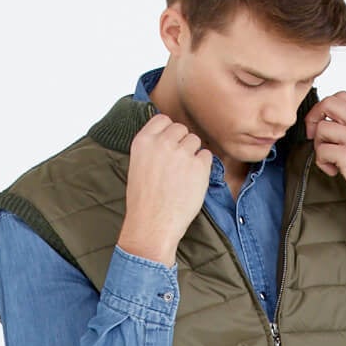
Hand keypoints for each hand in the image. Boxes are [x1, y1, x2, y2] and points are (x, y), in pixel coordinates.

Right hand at [119, 113, 212, 263]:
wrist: (152, 226)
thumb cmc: (144, 202)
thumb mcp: (138, 166)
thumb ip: (152, 148)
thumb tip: (170, 138)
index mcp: (143, 141)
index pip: (163, 119)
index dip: (169, 132)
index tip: (170, 146)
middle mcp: (162, 143)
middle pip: (181, 129)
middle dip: (182, 144)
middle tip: (178, 167)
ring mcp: (181, 153)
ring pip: (195, 141)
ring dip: (193, 155)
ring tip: (184, 177)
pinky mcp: (198, 166)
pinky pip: (207, 156)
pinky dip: (203, 168)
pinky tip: (193, 182)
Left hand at [304, 91, 345, 232]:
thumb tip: (333, 119)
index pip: (341, 96)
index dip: (325, 107)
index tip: (321, 121)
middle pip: (328, 103)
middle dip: (314, 118)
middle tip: (314, 135)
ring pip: (322, 129)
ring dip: (319, 145)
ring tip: (330, 159)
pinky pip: (322, 151)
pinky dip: (322, 162)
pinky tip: (333, 170)